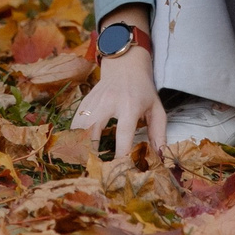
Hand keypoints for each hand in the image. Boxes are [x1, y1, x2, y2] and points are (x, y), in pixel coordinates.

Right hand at [71, 43, 168, 163]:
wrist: (125, 64)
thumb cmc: (143, 90)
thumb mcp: (156, 109)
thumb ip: (159, 133)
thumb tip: (160, 156)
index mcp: (129, 105)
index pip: (123, 134)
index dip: (121, 154)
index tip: (121, 170)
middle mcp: (108, 103)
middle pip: (92, 130)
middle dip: (91, 152)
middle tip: (95, 170)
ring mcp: (94, 101)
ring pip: (79, 127)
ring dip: (80, 146)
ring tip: (84, 163)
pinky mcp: (84, 102)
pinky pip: (74, 123)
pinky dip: (74, 138)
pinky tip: (78, 149)